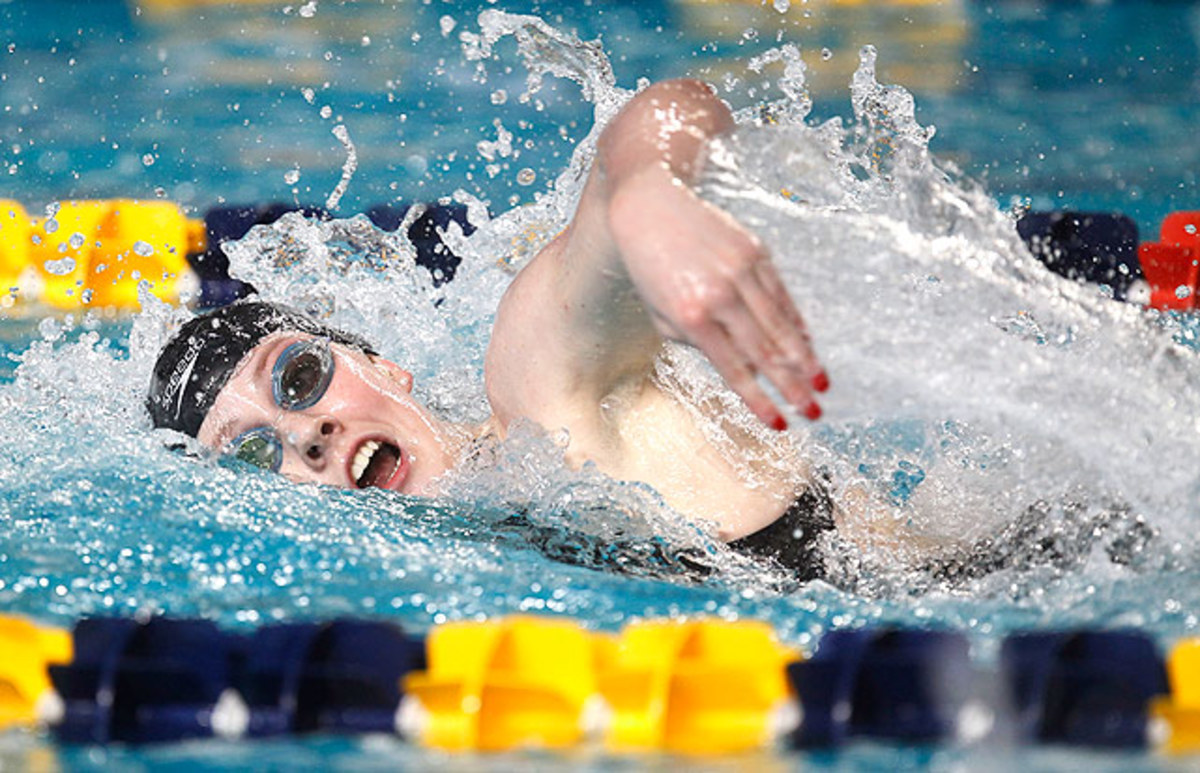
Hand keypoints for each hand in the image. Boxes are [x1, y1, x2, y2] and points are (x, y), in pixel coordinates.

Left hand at [607, 166, 827, 429]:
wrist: (649, 205)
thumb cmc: (649, 268)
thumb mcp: (661, 313)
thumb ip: (696, 342)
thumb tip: (738, 366)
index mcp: (691, 315)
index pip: (733, 368)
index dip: (759, 400)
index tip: (780, 424)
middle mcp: (719, 293)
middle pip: (765, 350)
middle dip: (792, 386)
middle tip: (815, 413)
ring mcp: (741, 269)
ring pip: (780, 323)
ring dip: (804, 358)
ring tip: (821, 384)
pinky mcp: (755, 250)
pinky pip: (781, 294)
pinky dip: (796, 322)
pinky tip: (807, 344)